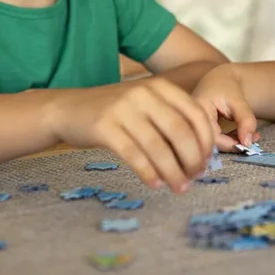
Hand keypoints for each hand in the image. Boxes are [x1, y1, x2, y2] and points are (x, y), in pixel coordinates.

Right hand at [47, 77, 214, 193]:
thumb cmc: (115, 112)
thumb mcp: (146, 105)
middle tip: (195, 178)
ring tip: (179, 187)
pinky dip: (149, 173)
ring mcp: (123, 109)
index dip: (206, 141)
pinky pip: (134, 155)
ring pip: (158, 147)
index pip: (195, 114)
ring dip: (173, 172)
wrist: (67, 109)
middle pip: (180, 131)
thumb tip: (204, 152)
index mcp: (161, 87)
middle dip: (192, 159)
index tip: (207, 162)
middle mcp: (144, 94)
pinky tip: (156, 184)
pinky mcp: (105, 127)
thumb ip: (172, 119)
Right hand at [191, 66, 259, 151]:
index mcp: (197, 110)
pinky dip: (231, 140)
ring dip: (234, 143)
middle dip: (233, 145)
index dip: (229, 144)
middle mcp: (192, 121)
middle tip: (254, 140)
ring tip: (253, 137)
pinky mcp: (201, 131)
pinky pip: (215, 141)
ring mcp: (195, 127)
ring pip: (213, 144)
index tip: (248, 144)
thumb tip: (247, 143)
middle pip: (210, 143)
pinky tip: (244, 135)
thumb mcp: (238, 100)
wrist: (219, 79)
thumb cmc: (226, 86)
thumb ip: (245, 120)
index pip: (211, 136)